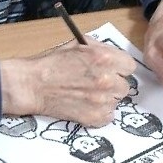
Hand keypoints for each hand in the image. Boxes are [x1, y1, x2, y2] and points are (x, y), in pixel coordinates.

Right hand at [0, 38, 135, 126]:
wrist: (33, 85)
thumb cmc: (51, 63)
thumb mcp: (77, 44)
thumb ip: (100, 49)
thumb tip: (113, 56)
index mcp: (104, 58)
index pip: (129, 66)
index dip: (119, 68)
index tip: (112, 70)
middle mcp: (106, 80)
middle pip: (124, 86)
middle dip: (112, 84)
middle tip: (95, 83)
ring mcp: (101, 101)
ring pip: (116, 101)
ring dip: (106, 99)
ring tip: (87, 94)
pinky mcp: (95, 117)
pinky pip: (108, 116)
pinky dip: (99, 113)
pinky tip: (86, 105)